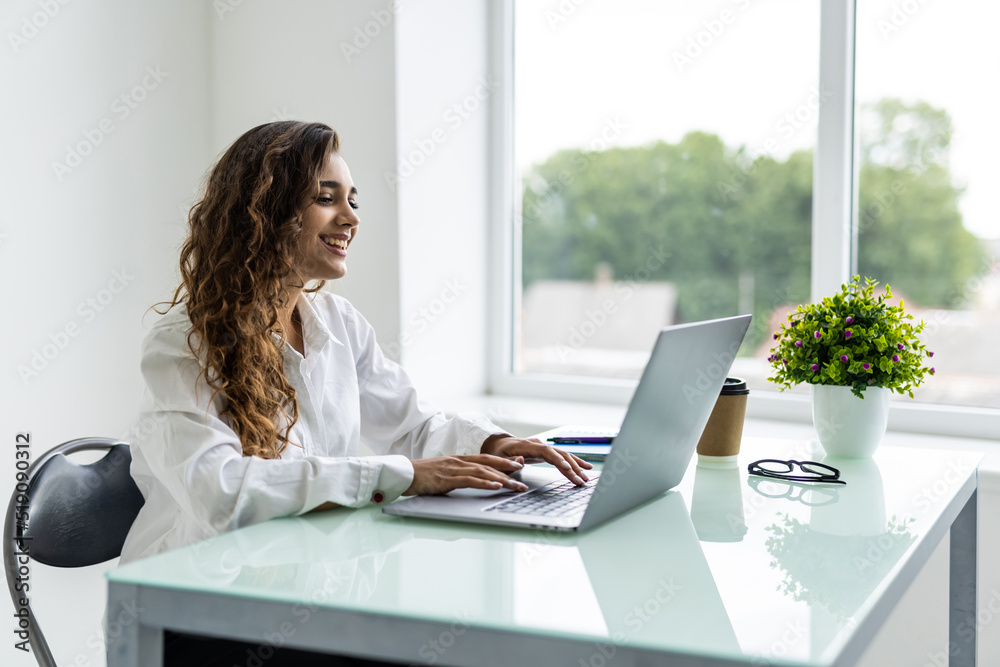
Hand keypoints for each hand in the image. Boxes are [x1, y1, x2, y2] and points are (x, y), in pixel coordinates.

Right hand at [404, 454, 528, 495]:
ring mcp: (453, 469)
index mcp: (458, 459)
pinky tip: (495, 486)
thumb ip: (458, 476)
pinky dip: (484, 483)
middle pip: (489, 463)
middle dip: (508, 469)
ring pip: (483, 472)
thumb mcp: (443, 473)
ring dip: (502, 479)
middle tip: (524, 475)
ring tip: (516, 485)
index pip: (486, 458)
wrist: (403, 474)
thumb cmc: (421, 476)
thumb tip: (470, 482)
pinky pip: (469, 481)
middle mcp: (458, 461)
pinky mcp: (446, 479)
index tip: (518, 464)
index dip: (503, 461)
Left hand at [481, 435, 593, 485]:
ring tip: (586, 478)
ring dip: (576, 466)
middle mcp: (538, 445)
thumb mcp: (498, 459)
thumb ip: (509, 462)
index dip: (558, 460)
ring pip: (564, 455)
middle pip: (559, 455)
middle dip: (571, 468)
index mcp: (526, 446)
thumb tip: (521, 461)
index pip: (546, 452)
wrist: (498, 444)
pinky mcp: (547, 452)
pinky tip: (586, 467)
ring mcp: (544, 447)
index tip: (568, 469)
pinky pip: (563, 456)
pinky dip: (575, 462)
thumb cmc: (498, 453)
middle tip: (581, 481)